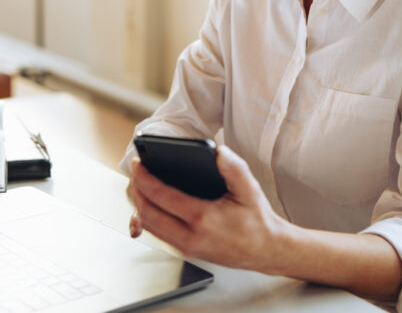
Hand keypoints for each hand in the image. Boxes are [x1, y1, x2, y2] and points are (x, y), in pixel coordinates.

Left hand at [127, 145, 286, 272]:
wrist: (267, 250)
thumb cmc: (257, 219)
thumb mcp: (249, 189)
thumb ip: (234, 168)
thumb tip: (218, 151)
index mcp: (203, 218)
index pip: (161, 196)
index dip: (144, 178)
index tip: (138, 163)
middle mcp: (190, 236)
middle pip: (147, 213)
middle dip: (136, 191)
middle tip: (134, 173)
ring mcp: (187, 247)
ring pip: (150, 226)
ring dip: (139, 205)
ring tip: (139, 184)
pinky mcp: (187, 251)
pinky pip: (159, 234)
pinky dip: (149, 218)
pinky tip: (150, 204)